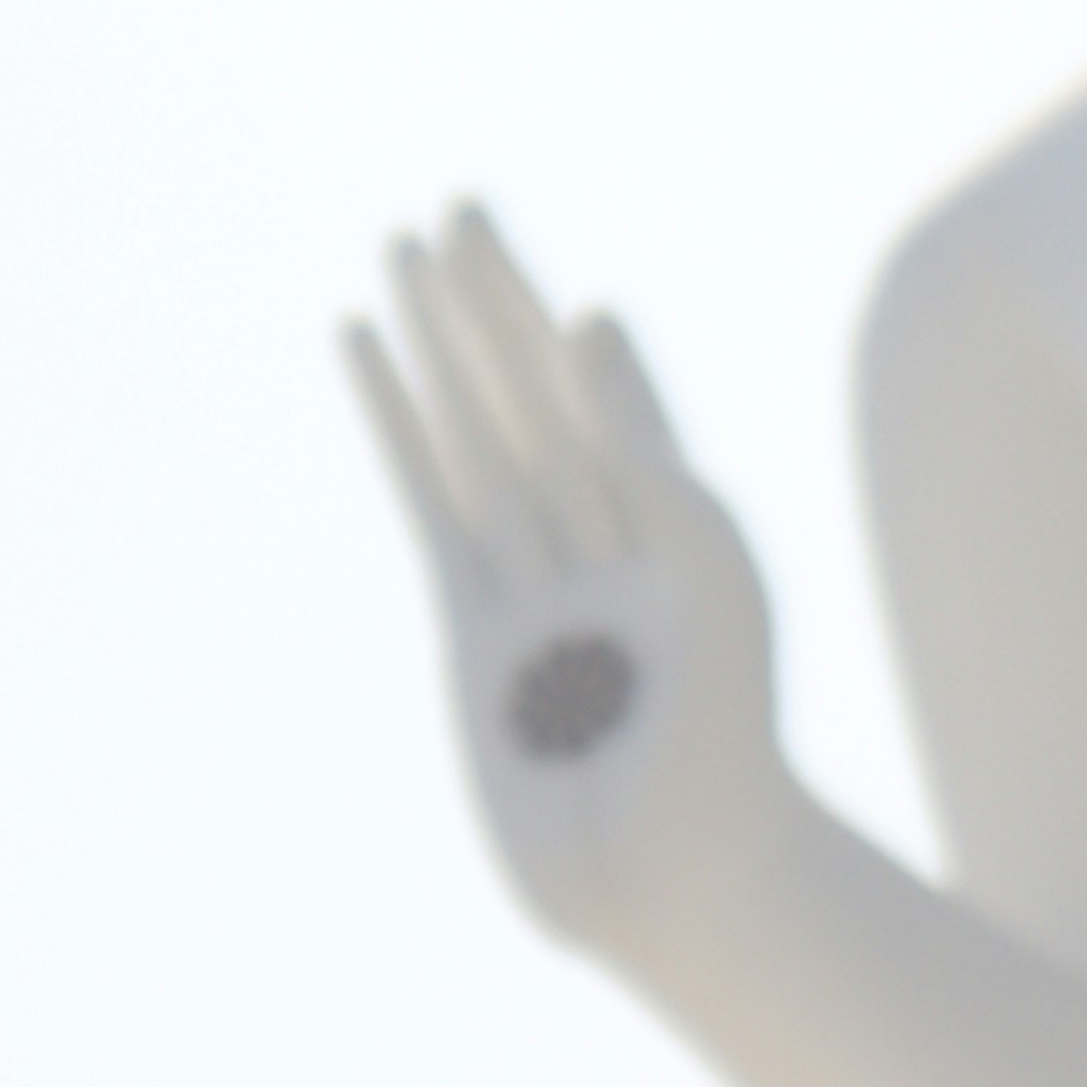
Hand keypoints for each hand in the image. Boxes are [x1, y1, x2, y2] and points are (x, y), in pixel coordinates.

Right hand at [347, 207, 785, 959]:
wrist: (676, 876)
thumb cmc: (721, 738)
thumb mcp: (704, 569)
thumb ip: (647, 446)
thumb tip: (590, 317)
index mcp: (676, 523)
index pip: (600, 390)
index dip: (546, 313)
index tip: (500, 236)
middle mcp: (606, 544)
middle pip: (534, 397)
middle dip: (488, 307)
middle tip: (449, 209)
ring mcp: (536, 584)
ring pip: (480, 440)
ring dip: (438, 351)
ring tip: (396, 256)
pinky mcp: (475, 633)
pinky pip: (434, 510)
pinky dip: (401, 433)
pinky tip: (365, 360)